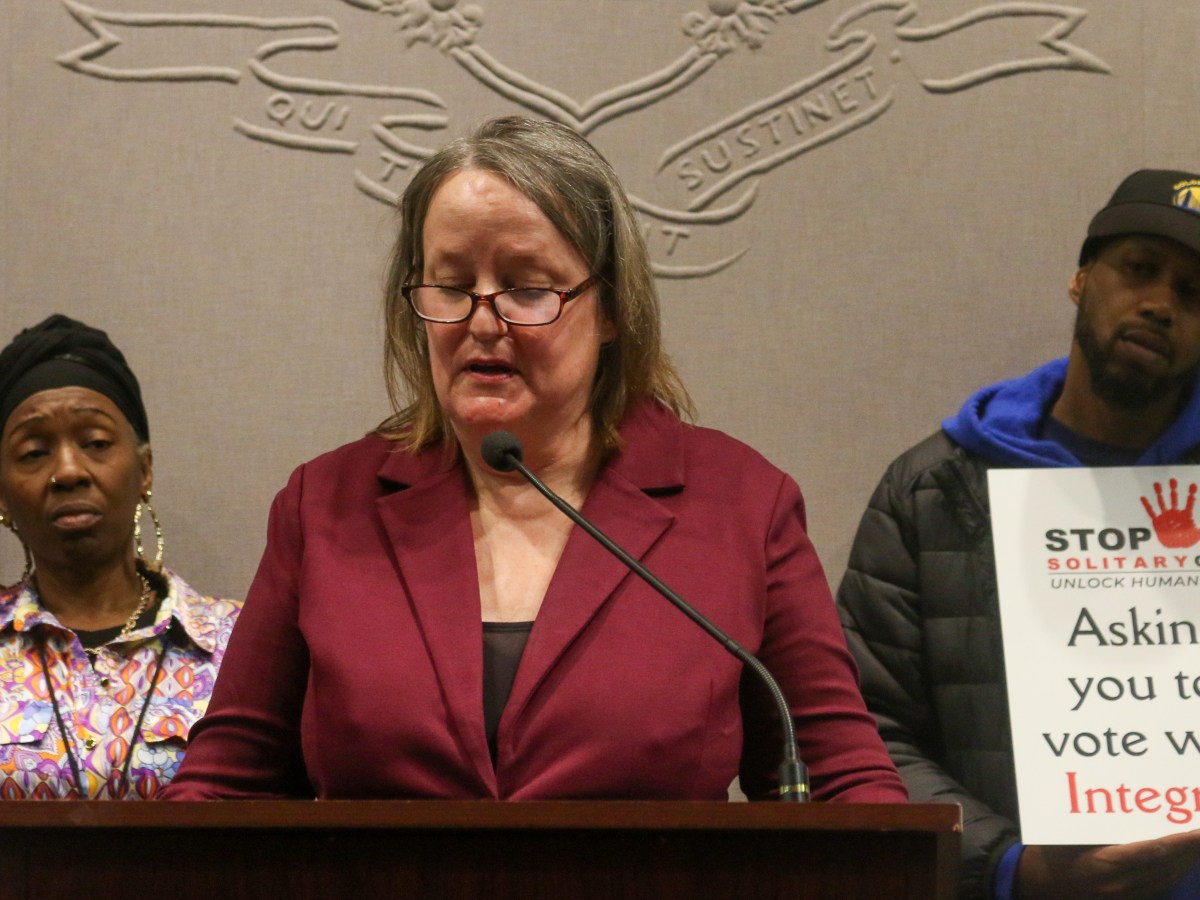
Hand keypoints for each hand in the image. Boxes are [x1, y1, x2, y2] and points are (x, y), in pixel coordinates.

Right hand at [1018, 831, 1199, 898]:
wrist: (1038, 884)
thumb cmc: (1049, 853)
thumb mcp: (1066, 834)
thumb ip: (1094, 824)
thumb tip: (1120, 804)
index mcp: (1104, 864)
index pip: (1151, 852)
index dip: (1178, 842)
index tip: (1197, 830)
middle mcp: (1119, 884)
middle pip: (1165, 867)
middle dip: (1189, 850)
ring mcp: (1124, 895)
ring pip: (1165, 878)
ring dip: (1185, 861)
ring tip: (1198, 844)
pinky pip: (1158, 887)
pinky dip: (1173, 873)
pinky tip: (1180, 862)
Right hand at [1140, 479, 1199, 548]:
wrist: (1177, 552)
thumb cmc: (1188, 542)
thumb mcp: (1197, 533)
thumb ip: (1198, 528)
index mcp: (1187, 516)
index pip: (1190, 502)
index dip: (1191, 494)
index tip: (1192, 485)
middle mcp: (1176, 514)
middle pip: (1175, 499)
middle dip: (1174, 489)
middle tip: (1172, 480)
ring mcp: (1166, 517)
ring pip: (1162, 502)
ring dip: (1160, 494)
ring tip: (1157, 484)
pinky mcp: (1157, 522)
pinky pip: (1151, 512)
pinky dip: (1147, 505)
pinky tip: (1143, 498)